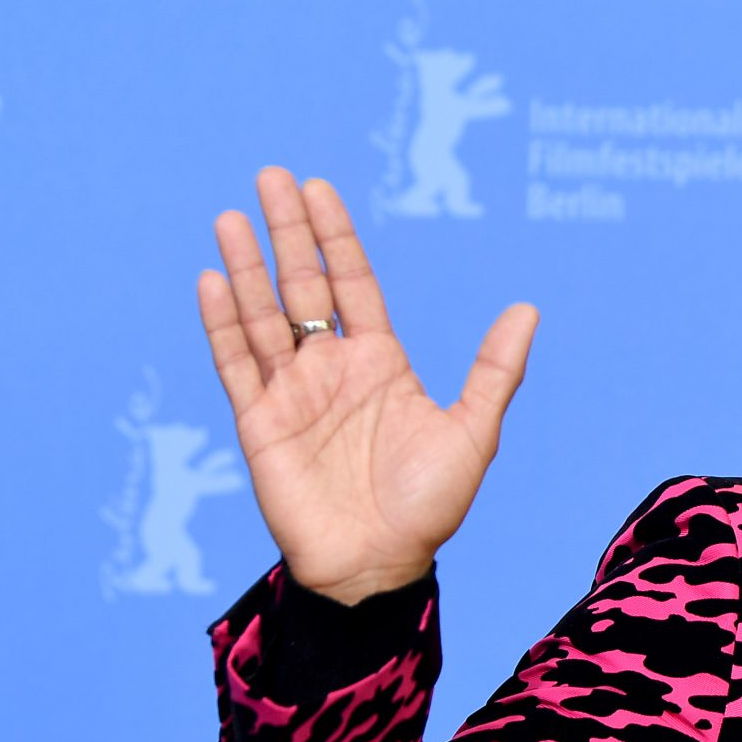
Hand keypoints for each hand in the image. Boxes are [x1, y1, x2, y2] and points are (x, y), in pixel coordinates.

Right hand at [196, 167, 537, 602]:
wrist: (379, 566)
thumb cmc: (429, 505)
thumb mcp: (472, 431)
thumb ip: (494, 369)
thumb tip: (528, 307)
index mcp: (380, 363)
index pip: (353, 285)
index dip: (336, 238)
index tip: (319, 189)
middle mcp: (331, 370)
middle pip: (304, 286)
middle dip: (288, 234)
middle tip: (272, 176)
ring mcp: (292, 394)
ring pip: (263, 317)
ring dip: (247, 268)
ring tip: (232, 216)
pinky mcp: (259, 424)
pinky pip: (236, 365)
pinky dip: (224, 324)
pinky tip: (212, 280)